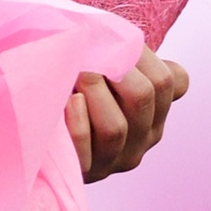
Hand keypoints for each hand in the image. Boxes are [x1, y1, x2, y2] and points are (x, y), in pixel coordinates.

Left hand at [67, 45, 188, 181]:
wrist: (44, 120)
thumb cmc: (79, 83)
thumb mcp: (111, 69)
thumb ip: (133, 59)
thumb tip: (146, 50)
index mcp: (154, 114)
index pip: (166, 81)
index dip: (138, 52)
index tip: (112, 39)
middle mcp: (140, 140)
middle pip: (141, 97)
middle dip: (113, 66)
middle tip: (89, 51)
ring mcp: (111, 160)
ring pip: (115, 127)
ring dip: (92, 90)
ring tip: (75, 73)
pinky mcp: (83, 170)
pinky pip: (83, 147)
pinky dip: (77, 121)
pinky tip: (69, 100)